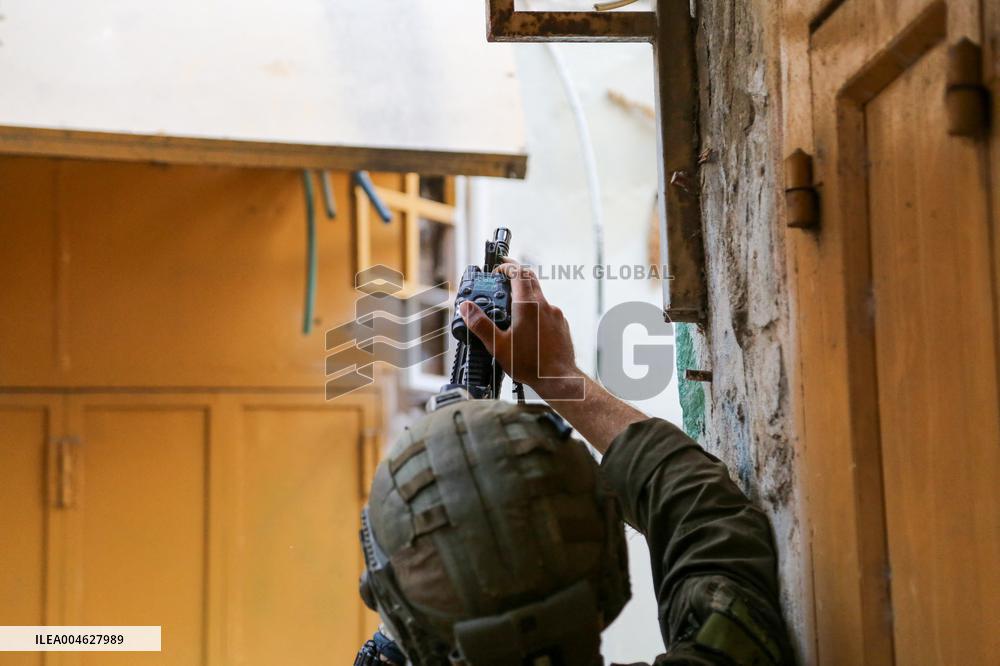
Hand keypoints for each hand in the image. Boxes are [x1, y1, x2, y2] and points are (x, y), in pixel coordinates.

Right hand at [459, 257, 584, 399]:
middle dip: (515, 275)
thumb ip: (480, 324)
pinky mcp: (561, 324)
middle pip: (530, 278)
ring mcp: (555, 314)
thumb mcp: (498, 346)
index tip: (497, 268)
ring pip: (539, 295)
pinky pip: (546, 310)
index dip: (506, 266)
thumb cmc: (531, 364)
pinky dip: (535, 311)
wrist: (559, 379)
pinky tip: (527, 328)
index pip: (518, 272)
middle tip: (502, 280)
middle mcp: (544, 305)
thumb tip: (466, 308)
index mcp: (528, 305)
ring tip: (510, 310)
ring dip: (524, 295)